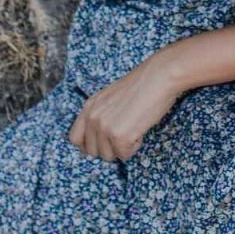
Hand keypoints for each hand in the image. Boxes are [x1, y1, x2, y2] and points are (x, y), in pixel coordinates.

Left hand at [67, 54, 183, 162]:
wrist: (159, 76)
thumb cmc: (141, 86)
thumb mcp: (111, 97)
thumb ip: (100, 115)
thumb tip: (97, 141)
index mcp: (89, 106)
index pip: (75, 139)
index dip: (89, 145)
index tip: (103, 143)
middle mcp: (92, 117)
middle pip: (92, 152)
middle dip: (109, 147)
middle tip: (125, 131)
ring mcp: (104, 127)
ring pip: (108, 156)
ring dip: (122, 147)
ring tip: (133, 126)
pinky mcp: (118, 136)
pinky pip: (124, 155)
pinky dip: (135, 146)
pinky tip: (140, 128)